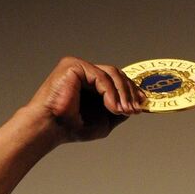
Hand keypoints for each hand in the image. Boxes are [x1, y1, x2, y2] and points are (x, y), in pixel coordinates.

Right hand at [27, 56, 142, 144]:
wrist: (52, 128)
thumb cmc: (72, 128)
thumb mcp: (104, 122)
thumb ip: (119, 111)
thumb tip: (136, 105)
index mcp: (91, 84)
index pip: (117, 81)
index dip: (132, 91)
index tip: (142, 105)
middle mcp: (85, 72)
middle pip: (117, 75)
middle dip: (130, 92)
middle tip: (135, 110)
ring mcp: (79, 67)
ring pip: (112, 73)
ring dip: (122, 93)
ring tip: (124, 111)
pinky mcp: (74, 65)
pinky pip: (100, 76)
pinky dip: (110, 92)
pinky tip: (113, 108)